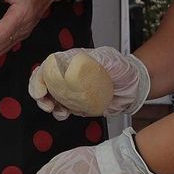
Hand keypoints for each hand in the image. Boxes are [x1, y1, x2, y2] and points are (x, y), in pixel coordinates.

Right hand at [28, 46, 151, 118]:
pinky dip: (59, 113)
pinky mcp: (77, 104)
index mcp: (72, 61)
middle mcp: (68, 75)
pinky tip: (64, 114)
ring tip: (54, 110)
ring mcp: (71, 90)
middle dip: (39, 93)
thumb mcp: (110, 60)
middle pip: (44, 81)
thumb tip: (75, 60)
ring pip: (49, 96)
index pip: (48, 66)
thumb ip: (94, 60)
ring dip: (47, 104)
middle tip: (46, 103)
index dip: (39, 77)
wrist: (134, 88)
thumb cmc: (123, 68)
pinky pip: (62, 108)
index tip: (40, 89)